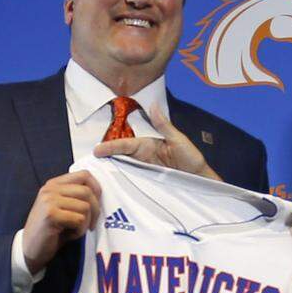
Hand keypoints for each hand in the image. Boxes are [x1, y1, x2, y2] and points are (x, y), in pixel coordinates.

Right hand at [22, 171, 101, 273]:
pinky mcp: (51, 214)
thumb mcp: (63, 208)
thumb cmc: (51, 231)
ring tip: (76, 230)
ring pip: (85, 206)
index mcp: (54, 184)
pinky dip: (80, 231)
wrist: (30, 249)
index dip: (97, 188)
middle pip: (87, 191)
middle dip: (96, 210)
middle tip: (92, 224)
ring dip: (86, 223)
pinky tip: (70, 235)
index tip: (97, 205)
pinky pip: (79, 219)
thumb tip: (101, 195)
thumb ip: (76, 197)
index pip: (84, 175)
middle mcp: (50, 189)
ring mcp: (49, 200)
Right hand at [94, 106, 220, 180]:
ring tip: (97, 177)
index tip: (97, 150)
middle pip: (120, 157)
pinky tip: (114, 187)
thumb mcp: (178, 140)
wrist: (201, 179)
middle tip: (90, 166)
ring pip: (124, 170)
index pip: (125, 145)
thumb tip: (152, 105)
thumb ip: (163, 125)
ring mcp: (145, 171)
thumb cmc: (192, 158)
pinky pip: (133, 182)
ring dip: (113, 172)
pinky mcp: (148, 183)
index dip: (111, 147)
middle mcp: (143, 157)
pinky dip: (124, 183)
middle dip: (106, 160)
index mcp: (148, 145)